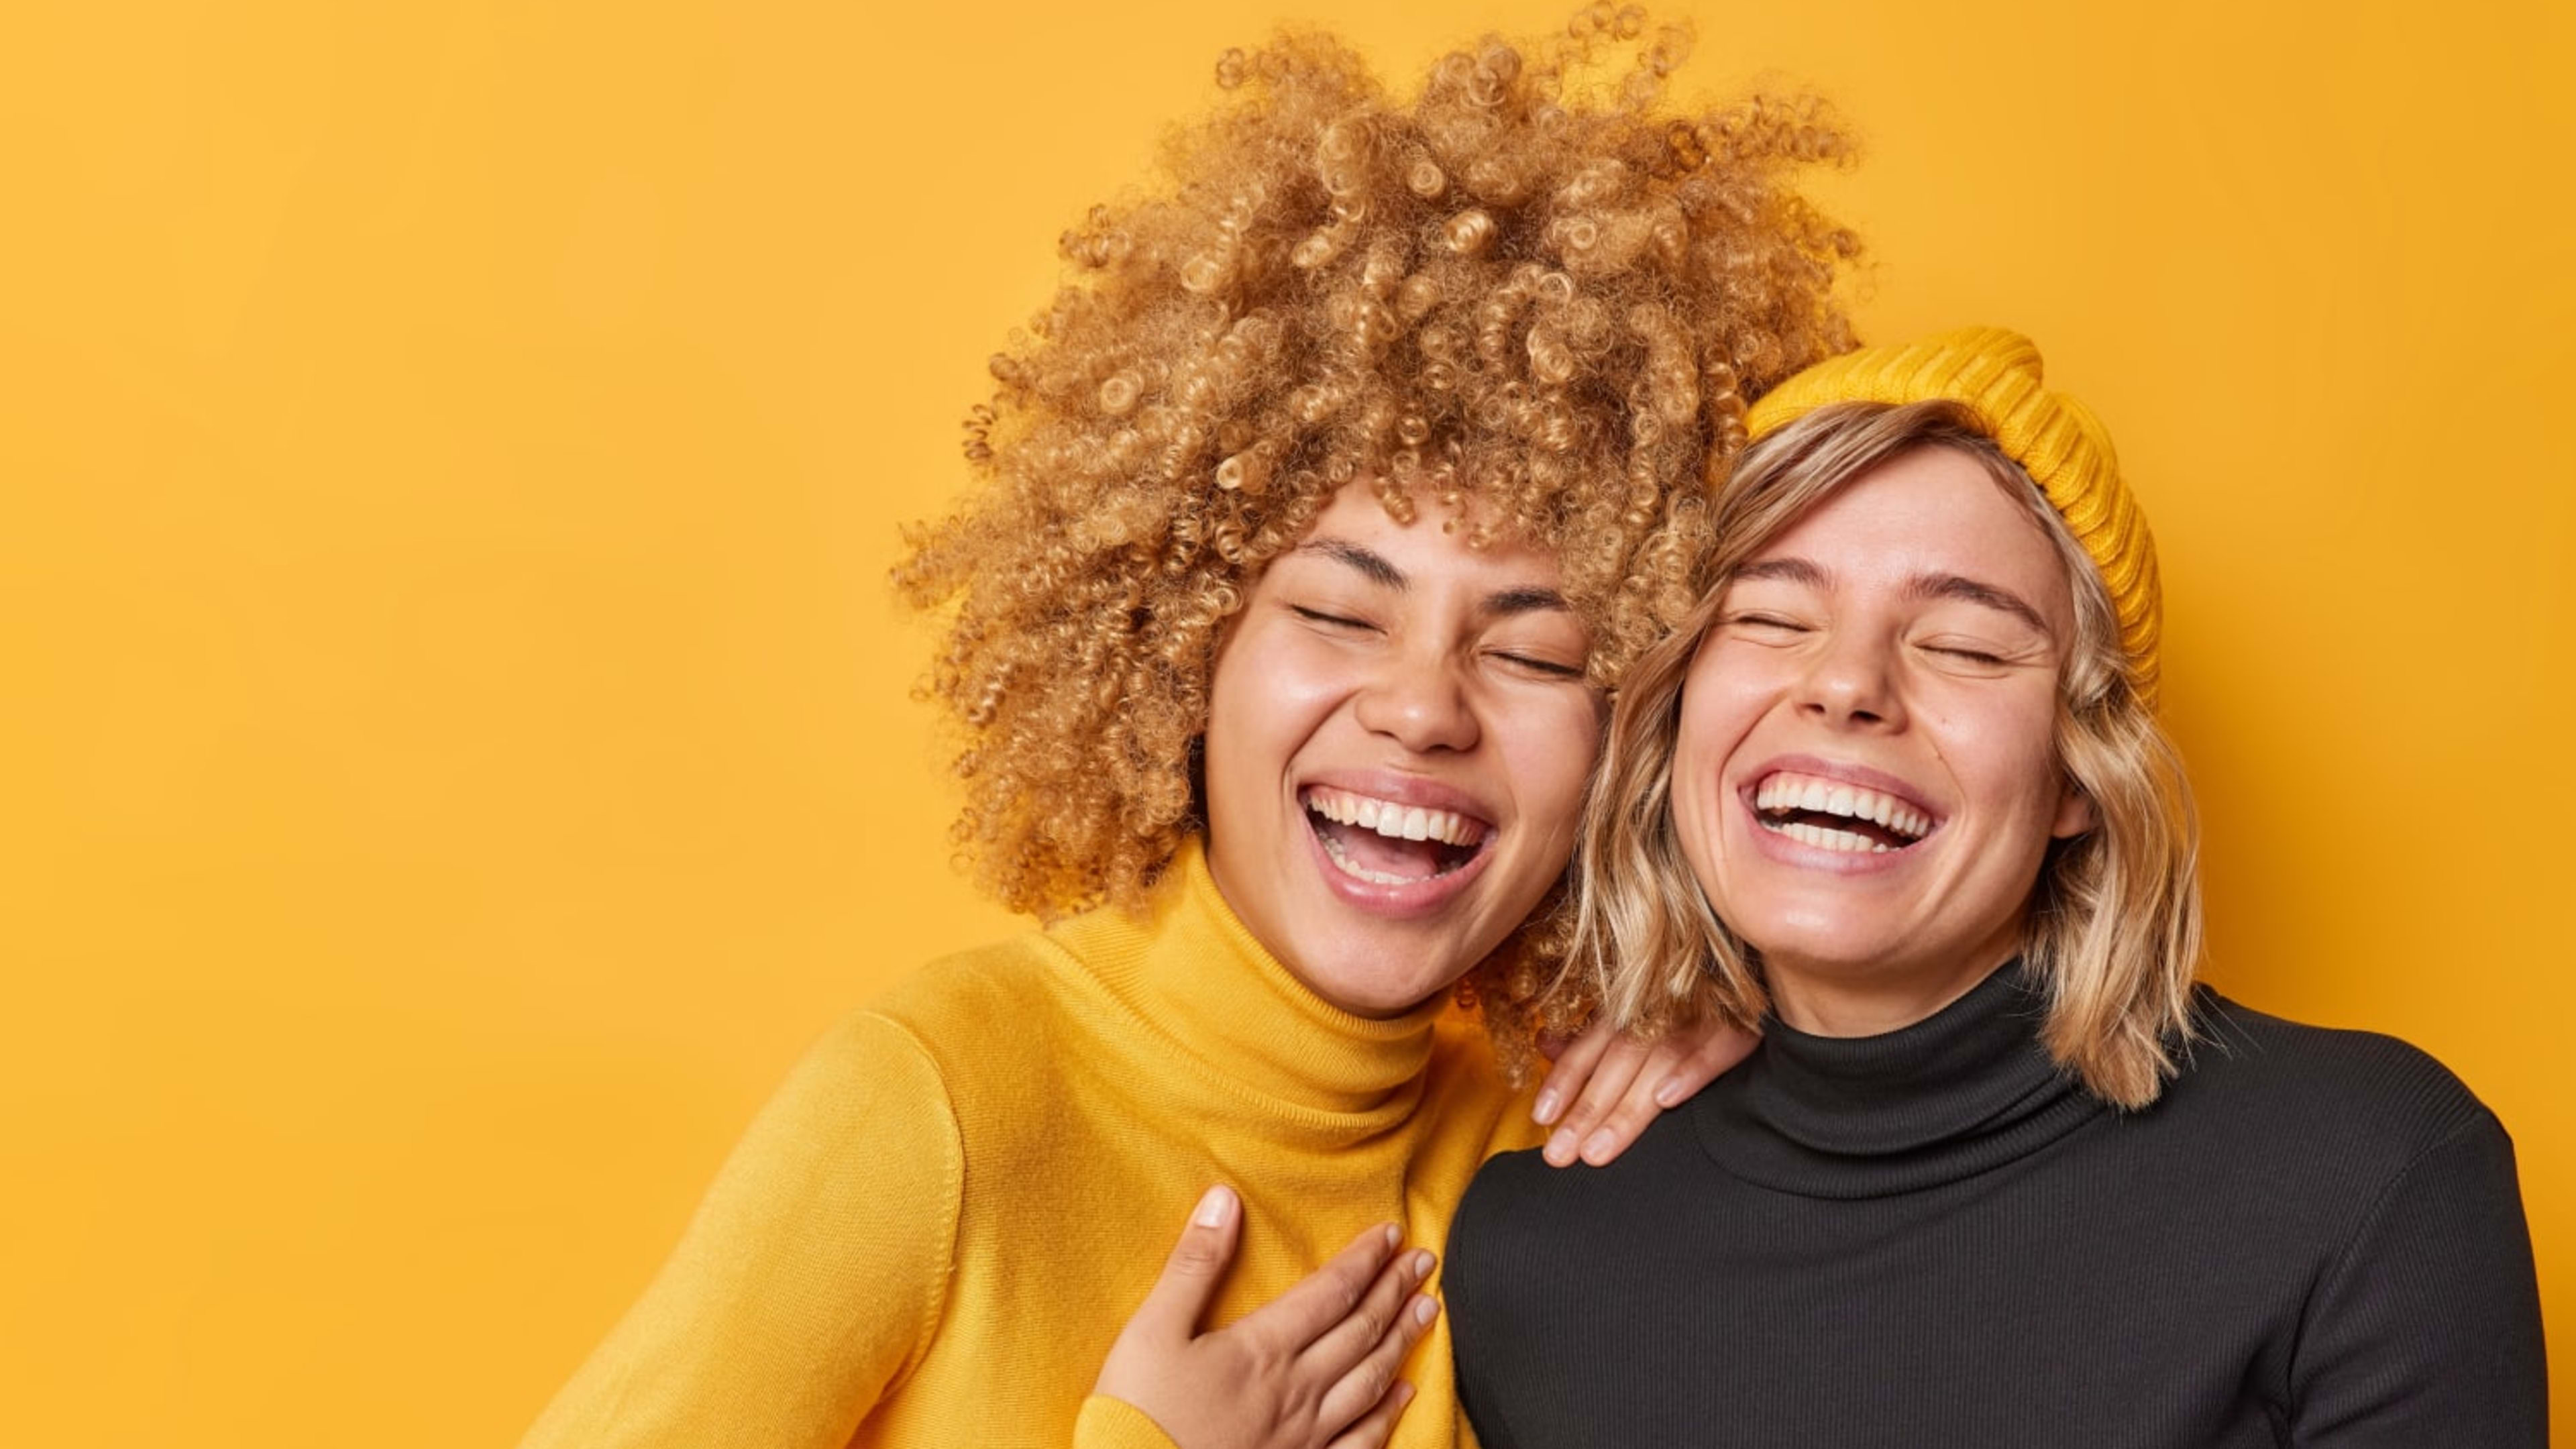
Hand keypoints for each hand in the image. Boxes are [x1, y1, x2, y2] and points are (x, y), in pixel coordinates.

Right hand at [1094, 1186, 1440, 1448]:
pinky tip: (1403, 1394)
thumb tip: (1223, 1201)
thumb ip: (1194, 1265)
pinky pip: (1360, 1441)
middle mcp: (1296, 1388)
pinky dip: (1387, 1414)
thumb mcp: (1152, 1329)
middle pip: (1362, 1330)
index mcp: (1264, 1348)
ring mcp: (1304, 1433)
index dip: (1366, 1259)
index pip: (1332, 1291)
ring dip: (1402, 1341)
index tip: (1393, 1234)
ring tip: (1428, 1312)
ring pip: (1370, 1379)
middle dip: (1395, 1290)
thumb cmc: (1139, 1413)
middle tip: (1424, 1262)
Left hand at [1530, 1013, 1756, 1166]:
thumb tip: (1545, 1045)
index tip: (1540, 1117)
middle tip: (1560, 1155)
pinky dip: (1692, 1069)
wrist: (1762, 960)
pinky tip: (1667, 1098)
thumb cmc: (1696, 991)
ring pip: (1659, 1061)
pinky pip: (1719, 1045)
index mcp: (1636, 1006)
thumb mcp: (1642, 1005)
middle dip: (1586, 1110)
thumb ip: (1594, 1032)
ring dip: (1628, 1107)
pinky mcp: (1747, 1019)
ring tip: (1599, 1150)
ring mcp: (1705, 1012)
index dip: (1565, 1080)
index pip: (1592, 1045)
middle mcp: (1663, 1007)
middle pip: (1618, 1061)